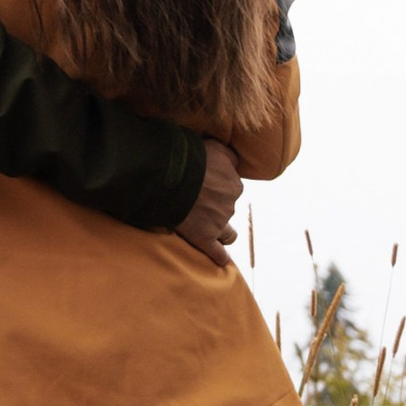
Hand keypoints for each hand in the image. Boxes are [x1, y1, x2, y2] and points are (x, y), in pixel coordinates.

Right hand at [175, 135, 241, 268]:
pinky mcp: (205, 237)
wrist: (169, 175)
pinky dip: (219, 256)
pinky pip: (218, 253)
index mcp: (234, 183)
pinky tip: (219, 259)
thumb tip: (235, 158)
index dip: (220, 187)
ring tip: (207, 229)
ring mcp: (218, 222)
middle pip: (227, 208)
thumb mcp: (213, 146)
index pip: (232, 187)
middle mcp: (230, 203)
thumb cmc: (188, 157)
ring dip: (222, 232)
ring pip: (228, 233)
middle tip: (197, 203)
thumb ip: (227, 153)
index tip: (207, 186)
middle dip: (216, 208)